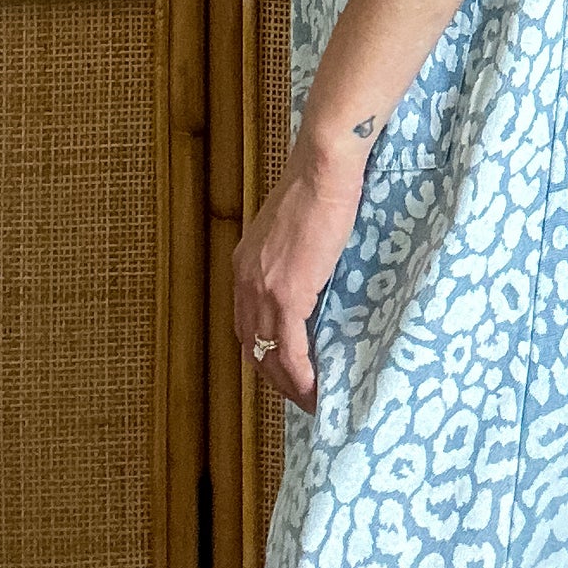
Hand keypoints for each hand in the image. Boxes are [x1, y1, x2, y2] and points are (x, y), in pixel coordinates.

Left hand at [232, 133, 368, 413]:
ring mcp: (263, 290)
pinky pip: (290, 350)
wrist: (322, 168)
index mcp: (245, 264)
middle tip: (299, 393)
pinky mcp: (287, 294)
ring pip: (267, 354)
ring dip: (287, 384)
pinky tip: (315, 389)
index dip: (263, 350)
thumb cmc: (316, 186)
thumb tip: (308, 272)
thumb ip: (291, 255)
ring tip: (310, 399)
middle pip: (251, 345)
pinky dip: (300, 376)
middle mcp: (245, 281)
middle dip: (273, 375)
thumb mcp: (292, 228)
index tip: (284, 368)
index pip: (246, 322)